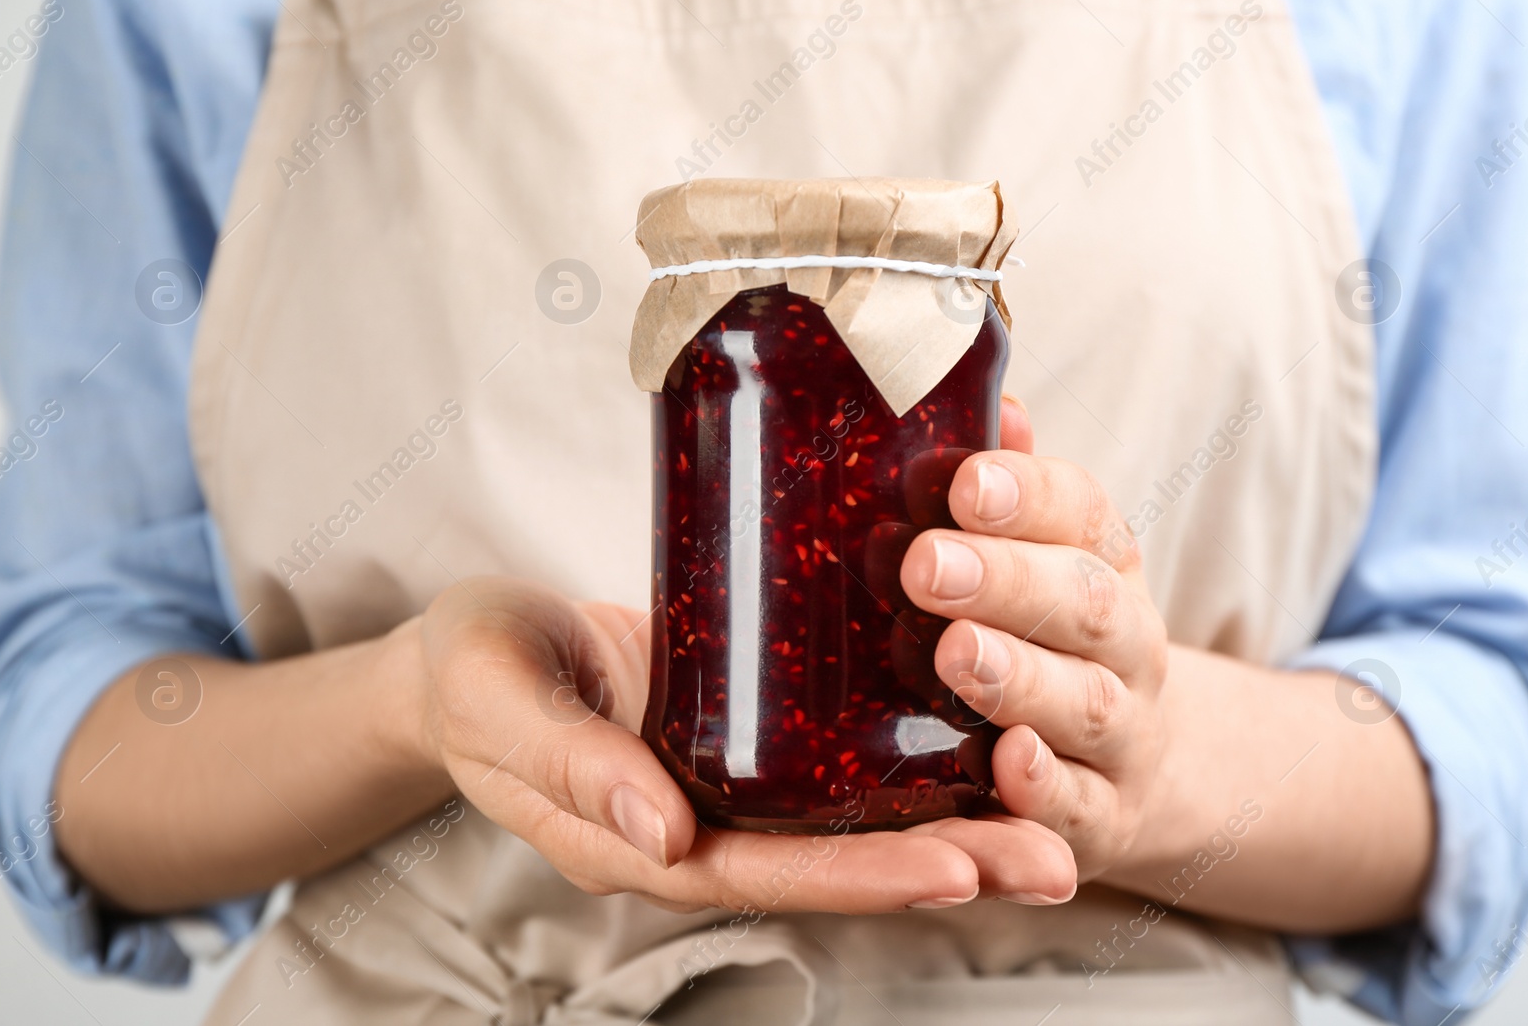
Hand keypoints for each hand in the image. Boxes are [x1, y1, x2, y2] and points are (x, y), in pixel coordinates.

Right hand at [415, 578, 1076, 912]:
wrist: (473, 650)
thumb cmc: (473, 673)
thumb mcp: (497, 706)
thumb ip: (568, 765)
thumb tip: (661, 834)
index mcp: (637, 839)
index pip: (763, 874)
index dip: (859, 877)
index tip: (956, 868)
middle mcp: (698, 829)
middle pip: (832, 863)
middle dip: (945, 866)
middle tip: (1054, 860)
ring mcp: (727, 788)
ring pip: (849, 821)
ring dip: (952, 825)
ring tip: (1054, 821)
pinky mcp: (748, 736)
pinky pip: (835, 764)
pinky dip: (909, 765)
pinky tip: (983, 742)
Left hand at [900, 398, 1168, 882]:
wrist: (1146, 765)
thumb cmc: (1050, 637)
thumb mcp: (1039, 557)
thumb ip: (1006, 490)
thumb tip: (988, 394)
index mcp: (1101, 563)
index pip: (1082, 512)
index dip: (1030, 494)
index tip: (967, 481)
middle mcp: (1124, 642)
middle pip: (1084, 603)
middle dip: (1008, 581)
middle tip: (927, 566)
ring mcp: (1122, 734)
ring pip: (1084, 703)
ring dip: (1021, 678)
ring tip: (957, 654)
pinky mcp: (1105, 817)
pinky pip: (1082, 808)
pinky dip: (1048, 789)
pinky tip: (1008, 765)